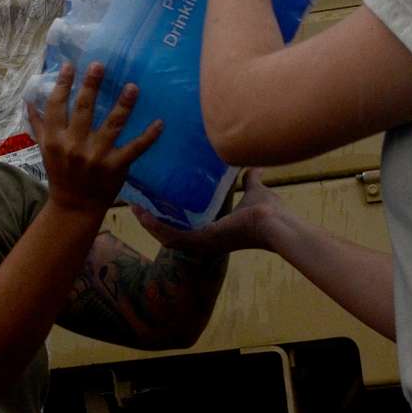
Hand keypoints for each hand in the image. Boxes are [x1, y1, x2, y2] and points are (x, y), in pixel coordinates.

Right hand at [27, 62, 161, 216]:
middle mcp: (74, 145)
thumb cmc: (60, 172)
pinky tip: (159, 123)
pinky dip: (148, 136)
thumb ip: (38, 124)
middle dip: (91, 85)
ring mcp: (96, 156)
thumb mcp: (45, 149)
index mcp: (54, 138)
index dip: (63, 84)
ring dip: (123, 104)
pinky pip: (135, 148)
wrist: (74, 206)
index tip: (70, 65)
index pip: (56, 105)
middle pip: (84, 109)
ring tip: (133, 87)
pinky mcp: (116, 166)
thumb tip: (29, 99)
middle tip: (100, 65)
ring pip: (112, 125)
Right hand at [133, 171, 285, 255]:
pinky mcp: (200, 242)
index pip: (186, 228)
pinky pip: (171, 236)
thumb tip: (253, 168)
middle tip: (137, 205)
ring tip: (134, 208)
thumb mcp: (255, 191)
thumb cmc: (270, 212)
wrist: (277, 223)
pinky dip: (156, 227)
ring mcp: (202, 244)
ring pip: (166, 238)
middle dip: (153, 221)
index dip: (169, 217)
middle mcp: (206, 241)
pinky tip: (143, 214)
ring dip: (149, 224)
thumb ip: (251, 180)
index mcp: (216, 232)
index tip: (155, 202)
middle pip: (171, 234)